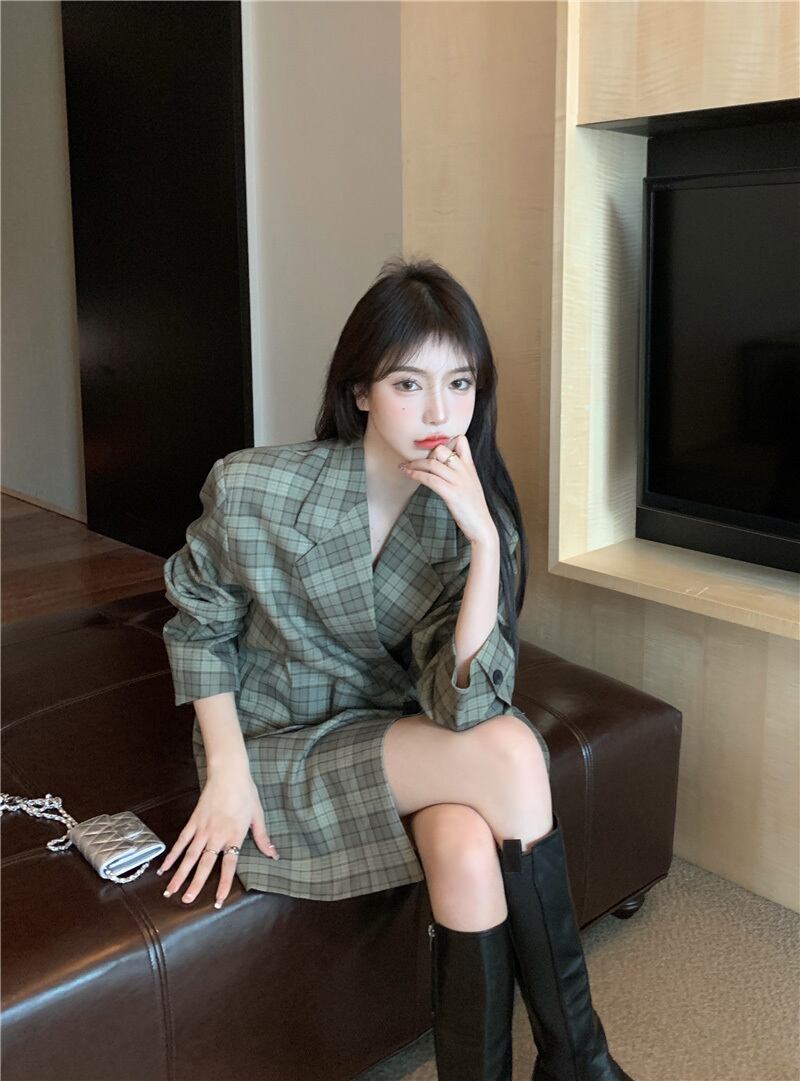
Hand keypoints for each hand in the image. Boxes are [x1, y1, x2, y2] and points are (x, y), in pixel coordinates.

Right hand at [157, 767, 276, 908]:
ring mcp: (203, 828)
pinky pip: (181, 841)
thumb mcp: (258, 815)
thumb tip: (274, 855)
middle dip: (195, 884)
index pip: (228, 865)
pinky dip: (172, 854)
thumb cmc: (246, 793)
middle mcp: (217, 835)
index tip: (218, 900)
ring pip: (189, 855)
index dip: (223, 884)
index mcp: (234, 835)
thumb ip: (263, 838)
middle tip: (187, 901)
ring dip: (180, 874)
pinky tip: (165, 867)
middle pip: (204, 864)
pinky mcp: (193, 821)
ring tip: (170, 891)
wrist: (229, 772)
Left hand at [399, 434, 496, 545]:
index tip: (432, 451)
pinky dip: (416, 475)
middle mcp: (464, 471)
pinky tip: (409, 475)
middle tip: (415, 462)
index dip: (446, 442)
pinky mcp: (452, 494)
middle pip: (441, 449)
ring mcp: (458, 482)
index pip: (461, 440)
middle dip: (425, 454)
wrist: (481, 526)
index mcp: (470, 466)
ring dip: (414, 464)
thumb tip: (445, 466)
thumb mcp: (471, 484)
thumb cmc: (473, 508)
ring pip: (432, 463)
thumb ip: (461, 472)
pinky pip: (430, 479)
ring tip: (405, 467)